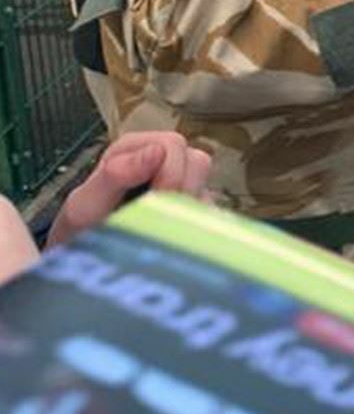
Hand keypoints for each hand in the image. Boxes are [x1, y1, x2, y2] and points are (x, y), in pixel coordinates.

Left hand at [47, 132, 211, 247]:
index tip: (158, 201)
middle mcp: (162, 162)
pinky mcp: (193, 213)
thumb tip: (156, 152)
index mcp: (135, 149)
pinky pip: (212, 217)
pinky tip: (174, 243)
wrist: (85, 268)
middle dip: (183, 193)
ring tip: (161, 234)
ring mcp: (180, 187)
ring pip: (207, 189)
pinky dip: (198, 231)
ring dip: (189, 213)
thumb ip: (114, 174)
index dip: (171, 172)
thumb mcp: (85, 205)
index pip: (173, 145)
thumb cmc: (80, 233)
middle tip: (161, 220)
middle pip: (197, 162)